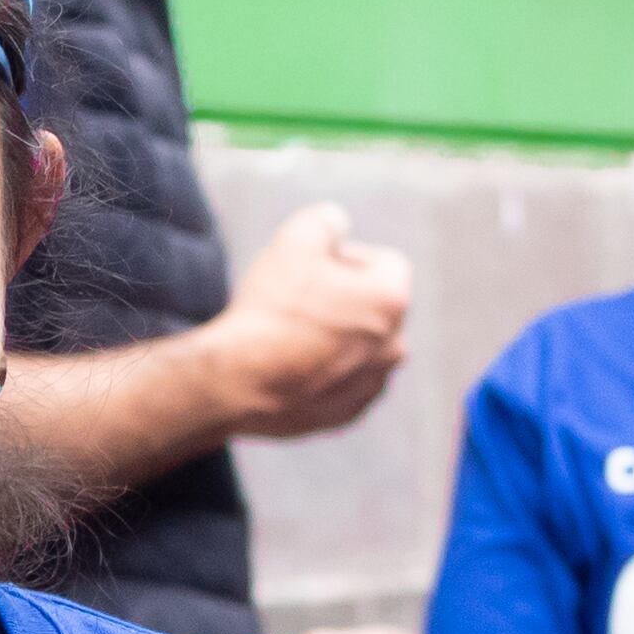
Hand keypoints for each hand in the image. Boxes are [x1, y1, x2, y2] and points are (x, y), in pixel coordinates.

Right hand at [200, 205, 412, 440]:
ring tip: (290, 332)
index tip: (312, 265)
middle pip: (375, 306)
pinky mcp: (348, 413)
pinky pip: (343, 381)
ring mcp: (373, 384)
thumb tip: (336, 222)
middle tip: (297, 297)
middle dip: (344, 297)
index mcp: (392, 300)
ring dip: (336, 334)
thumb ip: (326, 220)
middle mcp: (395, 346)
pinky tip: (288, 364)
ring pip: (361, 346)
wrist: (239, 381)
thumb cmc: (270, 308)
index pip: (385, 262)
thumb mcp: (295, 238)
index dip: (347, 256)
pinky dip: (324, 370)